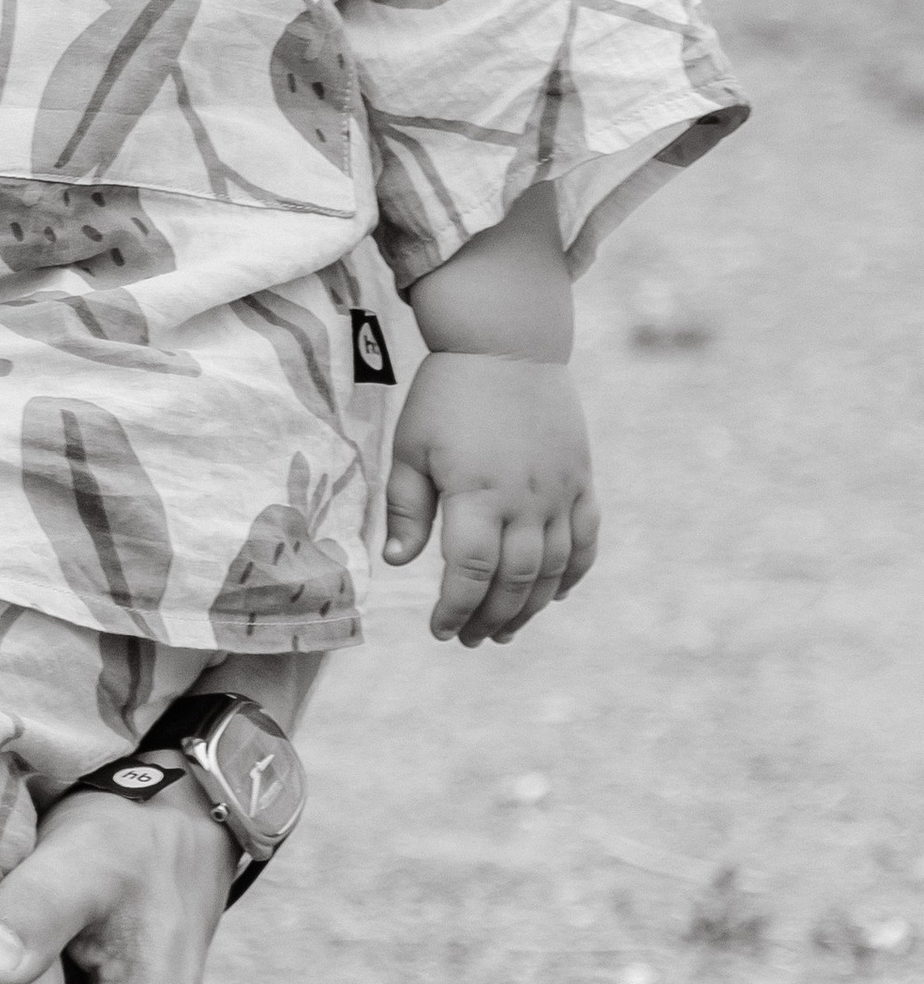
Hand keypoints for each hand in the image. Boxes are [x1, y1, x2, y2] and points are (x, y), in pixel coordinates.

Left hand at [383, 351, 597, 645]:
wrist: (507, 343)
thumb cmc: (448, 394)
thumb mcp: (411, 446)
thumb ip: (406, 507)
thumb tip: (398, 561)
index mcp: (476, 491)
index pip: (471, 571)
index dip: (456, 608)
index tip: (439, 629)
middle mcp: (525, 498)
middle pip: (514, 579)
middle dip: (490, 618)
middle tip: (469, 639)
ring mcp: (560, 490)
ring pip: (553, 568)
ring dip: (529, 607)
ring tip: (504, 631)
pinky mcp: (581, 479)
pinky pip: (586, 539)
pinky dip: (573, 574)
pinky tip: (553, 596)